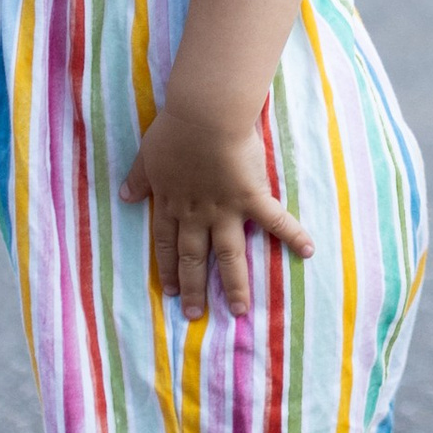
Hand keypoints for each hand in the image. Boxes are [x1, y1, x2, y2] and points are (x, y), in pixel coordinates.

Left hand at [119, 104, 313, 319]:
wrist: (205, 118)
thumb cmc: (174, 131)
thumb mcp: (147, 156)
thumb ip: (138, 179)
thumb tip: (125, 197)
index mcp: (171, 204)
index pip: (167, 244)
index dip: (168, 268)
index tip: (169, 292)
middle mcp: (197, 215)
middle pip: (194, 258)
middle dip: (194, 289)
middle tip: (195, 315)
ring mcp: (226, 209)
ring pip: (229, 255)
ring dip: (234, 284)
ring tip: (240, 309)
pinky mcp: (252, 197)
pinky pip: (275, 221)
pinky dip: (292, 236)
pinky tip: (307, 252)